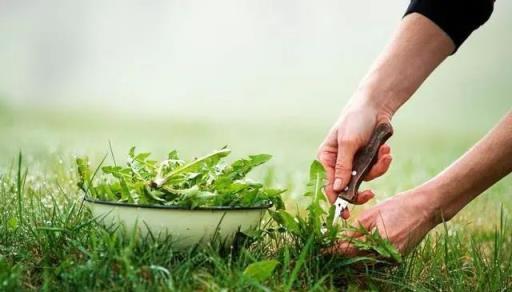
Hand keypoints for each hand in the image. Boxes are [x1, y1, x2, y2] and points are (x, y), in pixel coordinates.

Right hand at [317, 97, 392, 214]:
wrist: (376, 106)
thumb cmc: (356, 120)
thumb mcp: (348, 143)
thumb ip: (343, 167)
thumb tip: (337, 189)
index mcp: (326, 159)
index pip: (329, 185)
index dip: (336, 200)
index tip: (344, 213)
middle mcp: (338, 163)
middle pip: (346, 188)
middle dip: (360, 190)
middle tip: (370, 196)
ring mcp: (354, 163)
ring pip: (364, 180)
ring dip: (377, 168)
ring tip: (385, 154)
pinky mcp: (367, 161)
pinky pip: (375, 171)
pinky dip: (383, 162)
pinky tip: (386, 151)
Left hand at [326, 189, 435, 255]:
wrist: (426, 208)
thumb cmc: (400, 206)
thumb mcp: (373, 214)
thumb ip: (356, 228)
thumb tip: (340, 238)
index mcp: (380, 243)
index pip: (350, 250)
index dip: (334, 250)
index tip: (322, 249)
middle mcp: (387, 256)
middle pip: (357, 261)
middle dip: (342, 255)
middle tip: (327, 250)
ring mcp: (393, 259)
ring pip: (366, 263)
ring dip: (352, 257)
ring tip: (339, 249)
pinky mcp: (397, 258)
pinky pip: (376, 261)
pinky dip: (364, 257)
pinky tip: (356, 250)